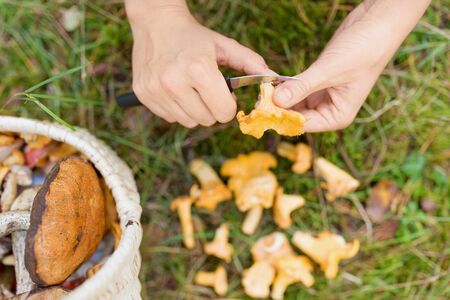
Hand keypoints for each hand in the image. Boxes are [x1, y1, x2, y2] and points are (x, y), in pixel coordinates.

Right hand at [126, 1, 271, 126]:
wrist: (156, 23)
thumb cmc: (194, 36)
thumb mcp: (223, 45)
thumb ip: (250, 63)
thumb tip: (273, 78)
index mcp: (198, 69)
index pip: (224, 111)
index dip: (229, 105)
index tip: (225, 95)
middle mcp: (174, 82)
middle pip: (206, 120)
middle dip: (213, 110)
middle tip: (208, 92)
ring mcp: (156, 90)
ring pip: (188, 122)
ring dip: (195, 111)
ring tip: (191, 91)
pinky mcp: (143, 95)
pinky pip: (170, 118)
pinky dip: (177, 109)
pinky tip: (176, 90)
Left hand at [273, 0, 430, 131]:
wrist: (376, 24)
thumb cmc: (363, 50)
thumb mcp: (329, 71)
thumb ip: (302, 87)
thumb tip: (276, 101)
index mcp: (337, 116)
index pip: (303, 124)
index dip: (282, 118)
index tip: (261, 110)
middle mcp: (330, 110)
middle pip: (297, 116)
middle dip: (278, 108)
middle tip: (257, 99)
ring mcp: (323, 96)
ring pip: (295, 102)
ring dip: (280, 97)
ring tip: (263, 90)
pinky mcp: (318, 82)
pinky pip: (297, 89)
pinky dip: (286, 86)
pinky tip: (273, 82)